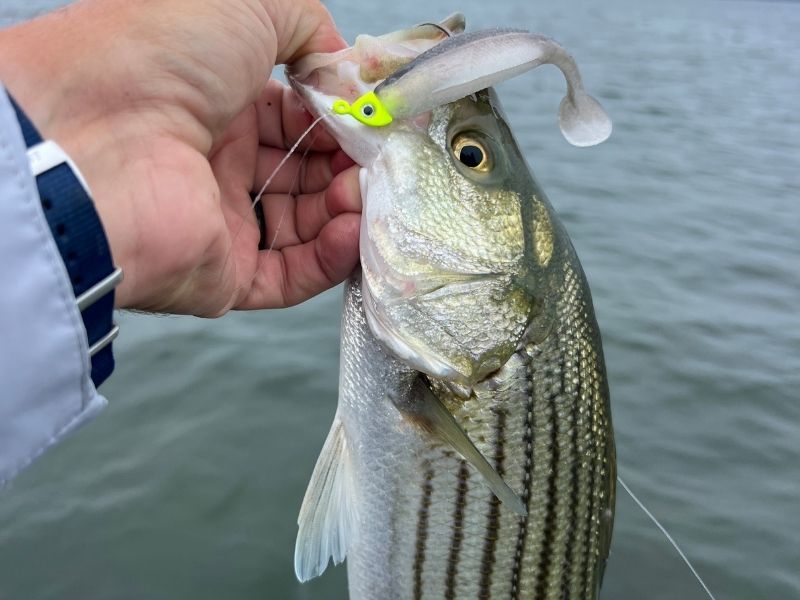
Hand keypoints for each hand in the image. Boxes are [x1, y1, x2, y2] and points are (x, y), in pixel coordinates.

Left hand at [0, 0, 360, 315]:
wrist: (95, 132)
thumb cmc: (160, 56)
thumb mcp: (248, 5)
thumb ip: (307, 27)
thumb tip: (344, 71)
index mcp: (217, 103)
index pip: (296, 121)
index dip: (338, 121)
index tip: (372, 120)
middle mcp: (217, 164)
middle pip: (305, 176)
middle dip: (349, 167)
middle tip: (377, 161)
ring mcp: (219, 223)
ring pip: (305, 228)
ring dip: (347, 210)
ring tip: (365, 193)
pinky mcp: (221, 276)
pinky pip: (289, 276)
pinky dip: (330, 258)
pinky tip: (353, 229)